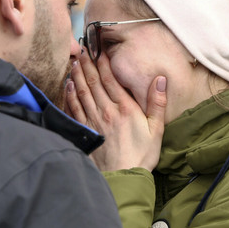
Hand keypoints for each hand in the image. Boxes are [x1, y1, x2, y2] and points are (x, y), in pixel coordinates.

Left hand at [65, 52, 166, 171]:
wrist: (123, 177)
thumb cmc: (142, 155)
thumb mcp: (156, 129)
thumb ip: (157, 103)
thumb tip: (160, 79)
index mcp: (125, 108)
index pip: (111, 79)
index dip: (104, 63)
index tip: (99, 50)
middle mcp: (107, 111)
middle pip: (94, 82)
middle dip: (87, 64)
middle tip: (81, 50)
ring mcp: (94, 121)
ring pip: (82, 92)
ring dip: (77, 76)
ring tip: (74, 62)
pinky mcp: (85, 131)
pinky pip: (74, 108)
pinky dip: (70, 95)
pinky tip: (68, 86)